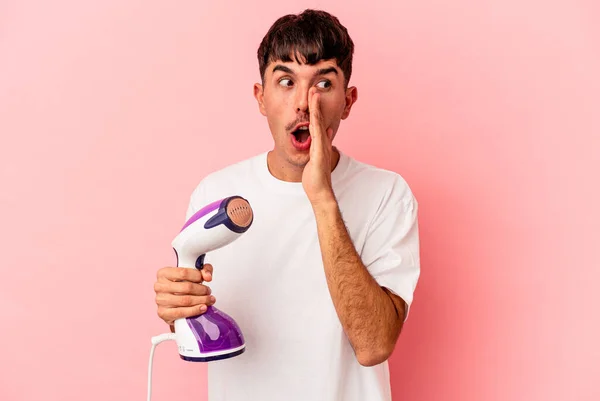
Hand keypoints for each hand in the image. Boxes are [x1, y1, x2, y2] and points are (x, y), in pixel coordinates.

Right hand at [154, 264, 215, 325]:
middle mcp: (159, 286)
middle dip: (202, 290)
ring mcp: (160, 300)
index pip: (184, 273)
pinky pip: (181, 312)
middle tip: (208, 292)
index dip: (198, 276)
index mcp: (164, 273)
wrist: (174, 304)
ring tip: (209, 300)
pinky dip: (195, 310)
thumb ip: (203, 270)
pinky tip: (202, 308)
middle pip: (186, 287)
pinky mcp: (163, 313)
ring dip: (201, 300)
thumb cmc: (182, 287)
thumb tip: (208, 276)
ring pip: (186, 300)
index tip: (206, 279)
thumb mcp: (193, 274)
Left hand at [302, 88, 335, 205]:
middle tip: (315, 89)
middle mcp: (323, 142)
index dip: (316, 109)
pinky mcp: (320, 153)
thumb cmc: (315, 178)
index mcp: (321, 143)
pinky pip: (317, 135)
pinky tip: (313, 114)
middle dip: (317, 103)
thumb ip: (318, 147)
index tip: (314, 96)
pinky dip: (316, 124)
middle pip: (320, 119)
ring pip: (319, 124)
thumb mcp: (315, 159)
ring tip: (314, 94)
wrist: (320, 191)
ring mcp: (322, 147)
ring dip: (317, 108)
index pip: (318, 122)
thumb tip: (324, 135)